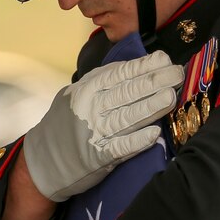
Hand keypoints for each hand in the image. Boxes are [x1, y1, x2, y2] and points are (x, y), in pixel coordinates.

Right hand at [23, 50, 182, 201]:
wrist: (42, 160)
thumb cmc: (67, 124)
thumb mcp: (77, 94)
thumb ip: (104, 82)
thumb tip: (138, 67)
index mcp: (87, 88)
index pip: (121, 74)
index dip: (145, 66)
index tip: (166, 60)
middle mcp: (90, 108)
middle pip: (128, 92)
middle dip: (156, 81)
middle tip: (177, 75)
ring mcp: (93, 132)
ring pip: (127, 116)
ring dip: (151, 106)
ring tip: (170, 97)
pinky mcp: (97, 157)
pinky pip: (121, 147)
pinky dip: (138, 141)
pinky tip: (154, 134)